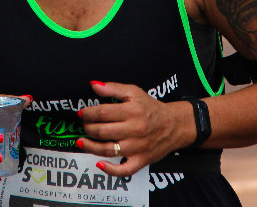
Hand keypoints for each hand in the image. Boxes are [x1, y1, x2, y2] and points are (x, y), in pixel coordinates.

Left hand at [75, 81, 190, 177]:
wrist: (174, 125)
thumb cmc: (151, 108)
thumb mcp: (134, 92)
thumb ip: (113, 88)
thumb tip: (94, 85)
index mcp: (132, 111)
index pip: (103, 113)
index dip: (88, 113)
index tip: (82, 113)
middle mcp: (134, 129)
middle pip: (103, 131)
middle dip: (88, 128)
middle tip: (84, 125)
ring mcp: (137, 147)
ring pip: (108, 150)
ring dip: (91, 147)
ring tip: (81, 141)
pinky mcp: (141, 160)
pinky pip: (124, 170)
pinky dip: (110, 169)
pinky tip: (99, 164)